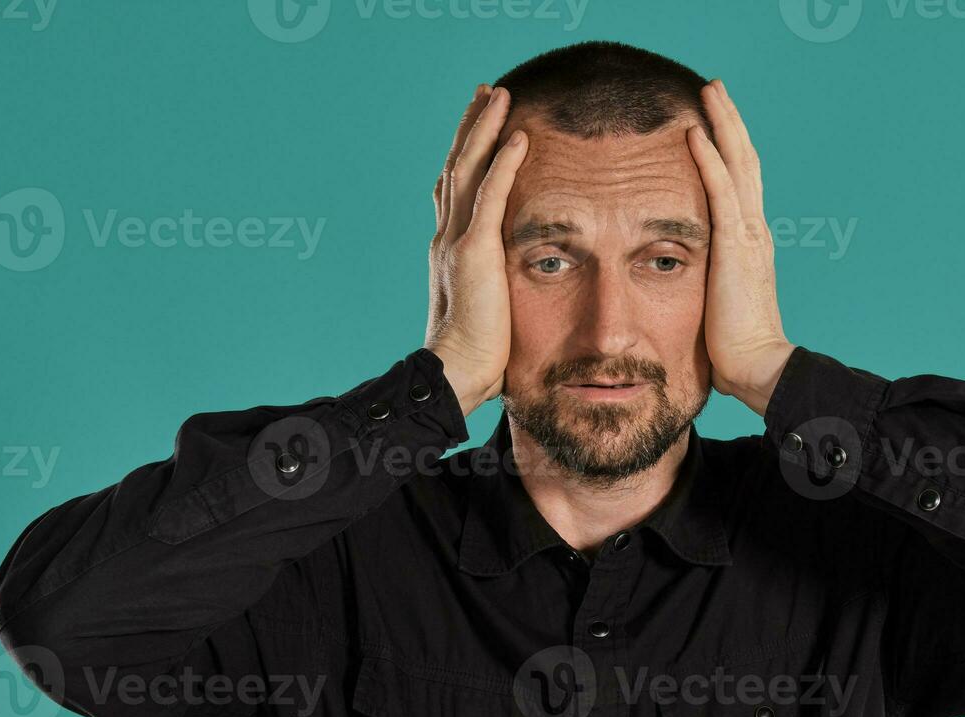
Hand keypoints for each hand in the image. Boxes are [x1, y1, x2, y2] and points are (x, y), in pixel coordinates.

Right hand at [425, 84, 528, 416]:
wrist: (455, 375)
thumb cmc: (477, 359)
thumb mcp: (491, 311)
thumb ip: (498, 290)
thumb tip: (516, 293)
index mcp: (451, 251)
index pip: (457, 191)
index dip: (467, 155)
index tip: (481, 127)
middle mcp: (447, 238)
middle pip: (458, 167)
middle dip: (472, 127)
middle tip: (487, 93)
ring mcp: (457, 241)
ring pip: (469, 169)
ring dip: (484, 128)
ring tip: (499, 94)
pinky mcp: (474, 251)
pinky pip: (490, 195)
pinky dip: (503, 163)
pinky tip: (517, 136)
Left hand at [686, 80, 796, 416]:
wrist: (758, 366)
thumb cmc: (734, 346)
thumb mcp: (718, 300)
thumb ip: (708, 277)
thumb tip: (682, 274)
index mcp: (749, 242)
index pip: (740, 182)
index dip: (728, 148)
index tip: (712, 119)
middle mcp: (754, 230)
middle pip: (744, 161)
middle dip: (729, 121)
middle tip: (714, 87)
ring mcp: (749, 235)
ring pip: (737, 165)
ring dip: (722, 125)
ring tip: (709, 91)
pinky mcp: (736, 247)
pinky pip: (722, 193)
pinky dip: (709, 160)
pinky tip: (696, 134)